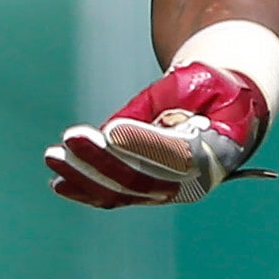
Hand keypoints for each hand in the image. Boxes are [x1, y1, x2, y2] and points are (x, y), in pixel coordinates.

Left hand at [47, 61, 270, 207]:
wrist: (225, 113)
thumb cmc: (213, 90)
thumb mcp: (199, 81)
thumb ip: (166, 100)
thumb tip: (116, 129)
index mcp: (219, 150)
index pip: (179, 155)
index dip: (144, 144)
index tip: (110, 130)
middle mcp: (194, 181)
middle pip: (143, 178)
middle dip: (101, 159)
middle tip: (70, 138)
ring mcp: (169, 192)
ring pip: (122, 192)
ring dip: (84, 176)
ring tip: (53, 156)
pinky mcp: (147, 193)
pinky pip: (114, 197)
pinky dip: (86, 190)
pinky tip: (60, 181)